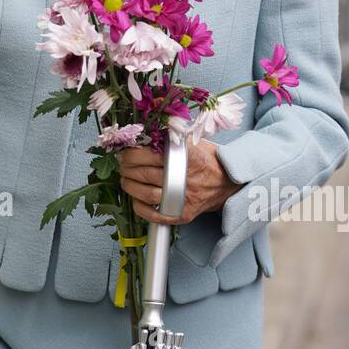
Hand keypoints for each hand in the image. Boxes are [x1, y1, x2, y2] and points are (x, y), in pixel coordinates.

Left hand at [119, 138, 242, 224]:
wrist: (226, 184)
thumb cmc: (207, 160)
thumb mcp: (193, 142)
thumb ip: (171, 138)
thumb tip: (143, 133)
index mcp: (189, 158)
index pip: (153, 154)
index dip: (133, 153)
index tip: (125, 151)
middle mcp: (186, 179)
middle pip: (145, 174)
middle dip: (127, 168)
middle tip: (122, 163)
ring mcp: (184, 199)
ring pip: (146, 194)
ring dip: (129, 185)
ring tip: (125, 179)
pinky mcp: (182, 215)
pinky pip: (153, 214)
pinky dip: (139, 206)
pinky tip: (135, 197)